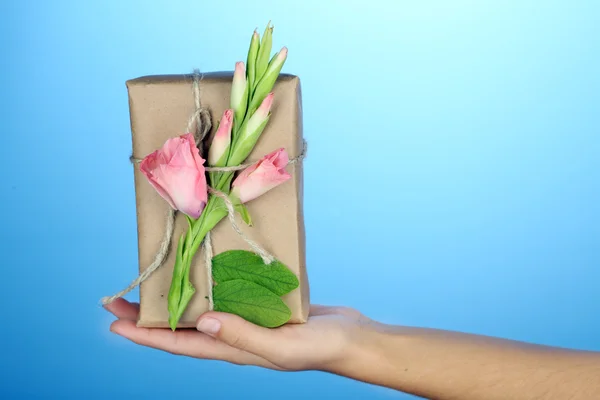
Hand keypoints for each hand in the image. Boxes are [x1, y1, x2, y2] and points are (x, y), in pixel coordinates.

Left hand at [105, 298, 370, 371]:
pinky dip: (206, 283)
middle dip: (148, 316)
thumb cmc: (319, 347)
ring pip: (200, 308)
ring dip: (174, 298)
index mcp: (231, 349)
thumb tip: (201, 323)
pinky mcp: (260, 304)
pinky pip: (226, 294)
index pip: (178, 343)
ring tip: (152, 283)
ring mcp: (246, 319)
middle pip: (180, 326)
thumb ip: (242, 336)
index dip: (145, 335)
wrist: (350, 339)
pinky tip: (201, 268)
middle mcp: (232, 335)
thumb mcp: (280, 346)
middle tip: (119, 299)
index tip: (115, 322)